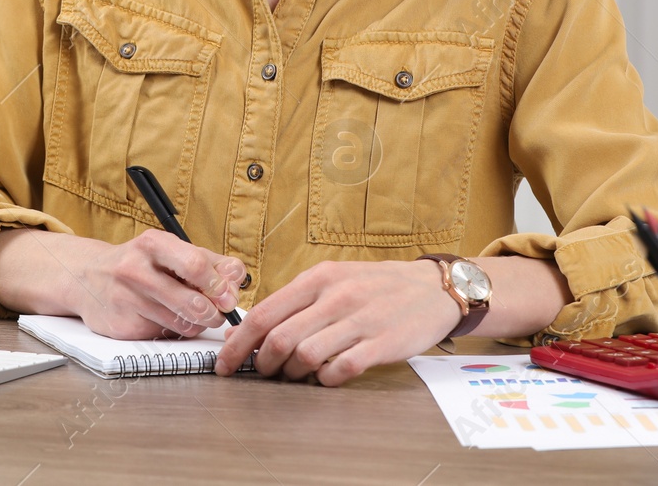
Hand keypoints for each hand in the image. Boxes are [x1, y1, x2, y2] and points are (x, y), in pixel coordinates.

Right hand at [69, 230, 245, 340]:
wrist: (86, 277)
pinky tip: (167, 319)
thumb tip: (237, 278)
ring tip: (195, 314)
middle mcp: (135, 270)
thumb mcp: (169, 251)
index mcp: (152, 244)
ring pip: (182, 324)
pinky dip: (174, 331)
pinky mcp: (122, 326)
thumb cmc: (138, 263)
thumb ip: (208, 262)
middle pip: (192, 301)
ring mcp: (127, 300)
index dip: (220, 285)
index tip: (228, 294)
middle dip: (215, 312)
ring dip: (197, 323)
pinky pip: (164, 336)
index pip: (197, 265)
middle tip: (219, 312)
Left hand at [214, 259, 462, 386]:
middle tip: (264, 373)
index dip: (238, 343)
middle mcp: (336, 296)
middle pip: (280, 338)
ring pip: (305, 356)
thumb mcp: (333, 279)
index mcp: (318, 278)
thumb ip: (295, 302)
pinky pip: (339, 370)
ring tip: (297, 375)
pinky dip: (325, 379)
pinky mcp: (381, 344)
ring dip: (293, 375)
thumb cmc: (377, 286)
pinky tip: (327, 375)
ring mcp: (359, 320)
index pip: (264, 313)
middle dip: (263, 364)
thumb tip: (249, 330)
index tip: (225, 363)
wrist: (432, 288)